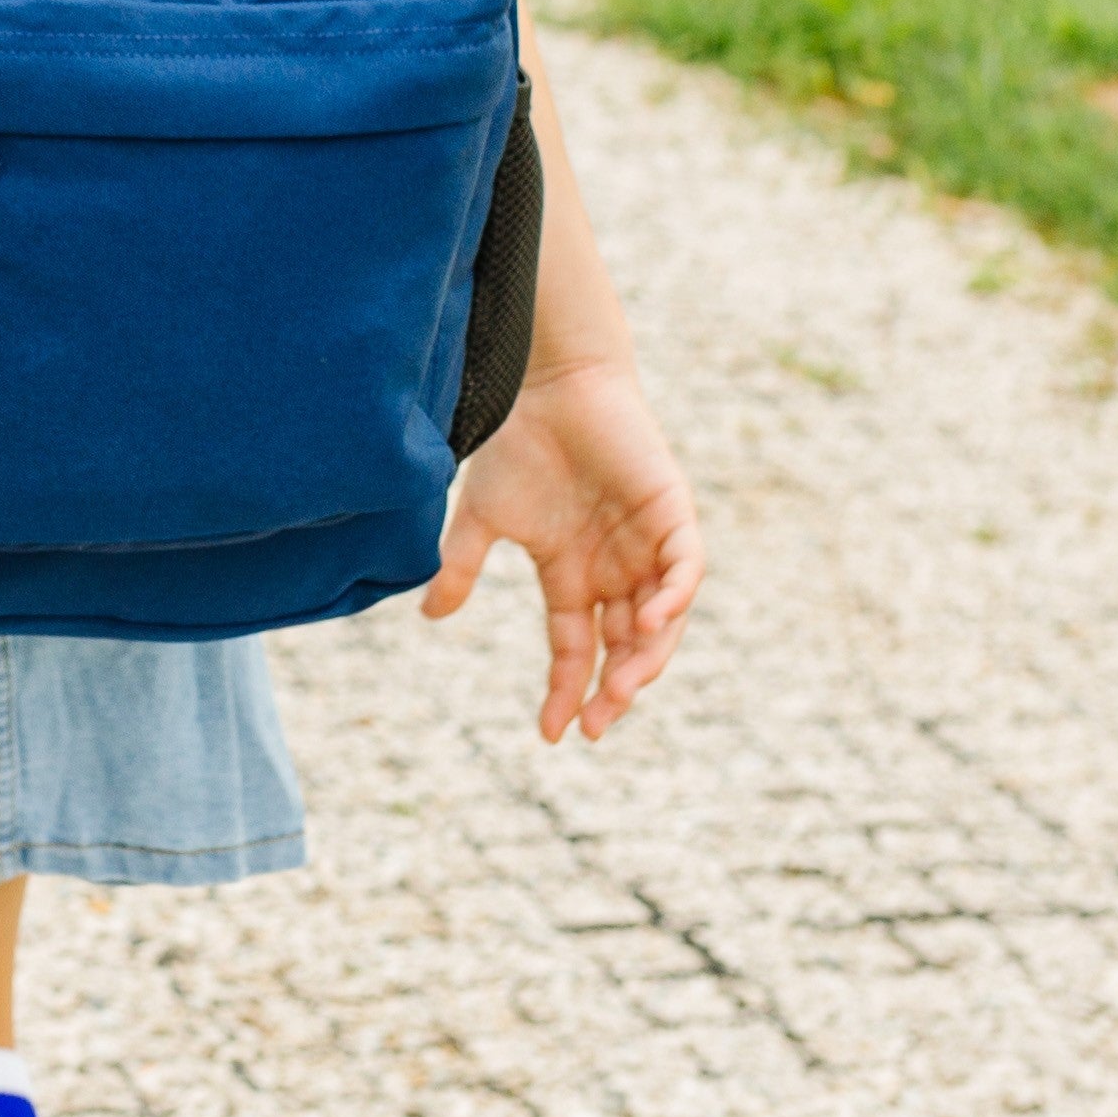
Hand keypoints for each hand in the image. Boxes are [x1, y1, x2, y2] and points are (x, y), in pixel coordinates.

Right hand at [423, 354, 702, 741]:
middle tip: (599, 723)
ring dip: (646, 657)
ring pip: (660, 619)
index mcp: (571, 575)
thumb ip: (462, 566)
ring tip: (624, 686)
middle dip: (614, 689)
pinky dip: (674, 597)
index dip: (567, 691)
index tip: (552, 734)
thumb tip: (431, 615)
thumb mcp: (483, 516)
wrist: (547, 382)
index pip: (575, 649)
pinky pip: (686, 568)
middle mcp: (614, 569)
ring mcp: (646, 544)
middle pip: (624, 646)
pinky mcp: (671, 513)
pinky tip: (650, 622)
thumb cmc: (517, 443)